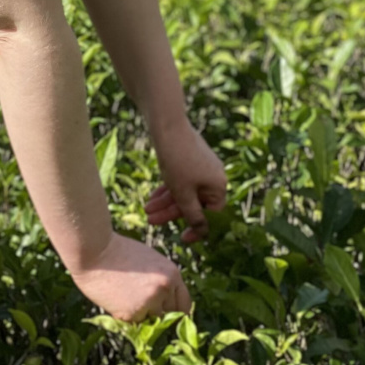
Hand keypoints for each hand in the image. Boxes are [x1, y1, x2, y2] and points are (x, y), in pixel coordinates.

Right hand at [68, 231, 190, 321]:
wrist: (94, 251)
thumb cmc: (118, 252)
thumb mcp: (150, 261)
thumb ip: (162, 280)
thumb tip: (167, 303)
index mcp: (172, 274)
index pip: (185, 304)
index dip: (174, 310)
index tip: (165, 312)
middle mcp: (165, 288)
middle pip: (170, 315)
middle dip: (157, 312)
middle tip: (139, 302)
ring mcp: (150, 301)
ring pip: (151, 320)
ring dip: (141, 314)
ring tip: (125, 296)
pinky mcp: (133, 313)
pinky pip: (135, 323)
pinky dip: (127, 316)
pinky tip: (116, 299)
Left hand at [145, 118, 226, 244]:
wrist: (167, 125)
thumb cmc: (177, 161)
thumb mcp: (183, 194)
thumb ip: (193, 215)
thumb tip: (203, 231)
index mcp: (219, 186)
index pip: (211, 215)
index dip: (196, 229)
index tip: (182, 239)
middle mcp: (214, 176)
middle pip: (194, 203)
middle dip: (171, 213)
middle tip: (151, 220)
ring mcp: (202, 167)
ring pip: (184, 191)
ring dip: (165, 202)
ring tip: (146, 209)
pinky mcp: (190, 159)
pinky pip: (180, 181)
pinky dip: (168, 189)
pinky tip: (152, 197)